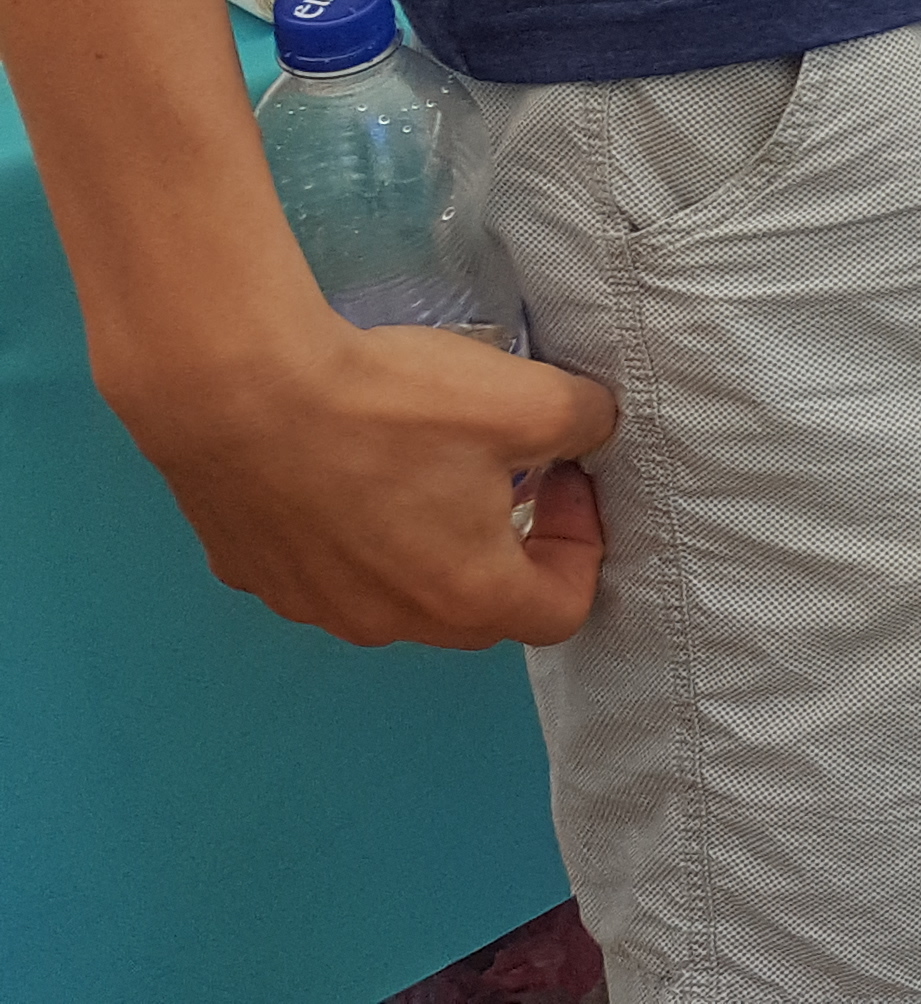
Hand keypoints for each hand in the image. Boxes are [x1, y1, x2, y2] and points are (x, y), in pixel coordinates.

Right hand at [112, 308, 618, 647]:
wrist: (237, 390)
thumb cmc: (387, 404)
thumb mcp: (530, 399)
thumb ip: (588, 422)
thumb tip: (592, 430)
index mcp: (465, 594)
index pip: (562, 612)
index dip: (583, 545)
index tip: (564, 480)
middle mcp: (385, 621)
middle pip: (479, 610)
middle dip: (511, 549)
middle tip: (505, 474)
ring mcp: (311, 605)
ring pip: (396, 593)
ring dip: (428, 542)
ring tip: (421, 464)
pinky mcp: (254, 573)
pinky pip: (325, 567)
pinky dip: (352, 531)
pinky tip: (343, 465)